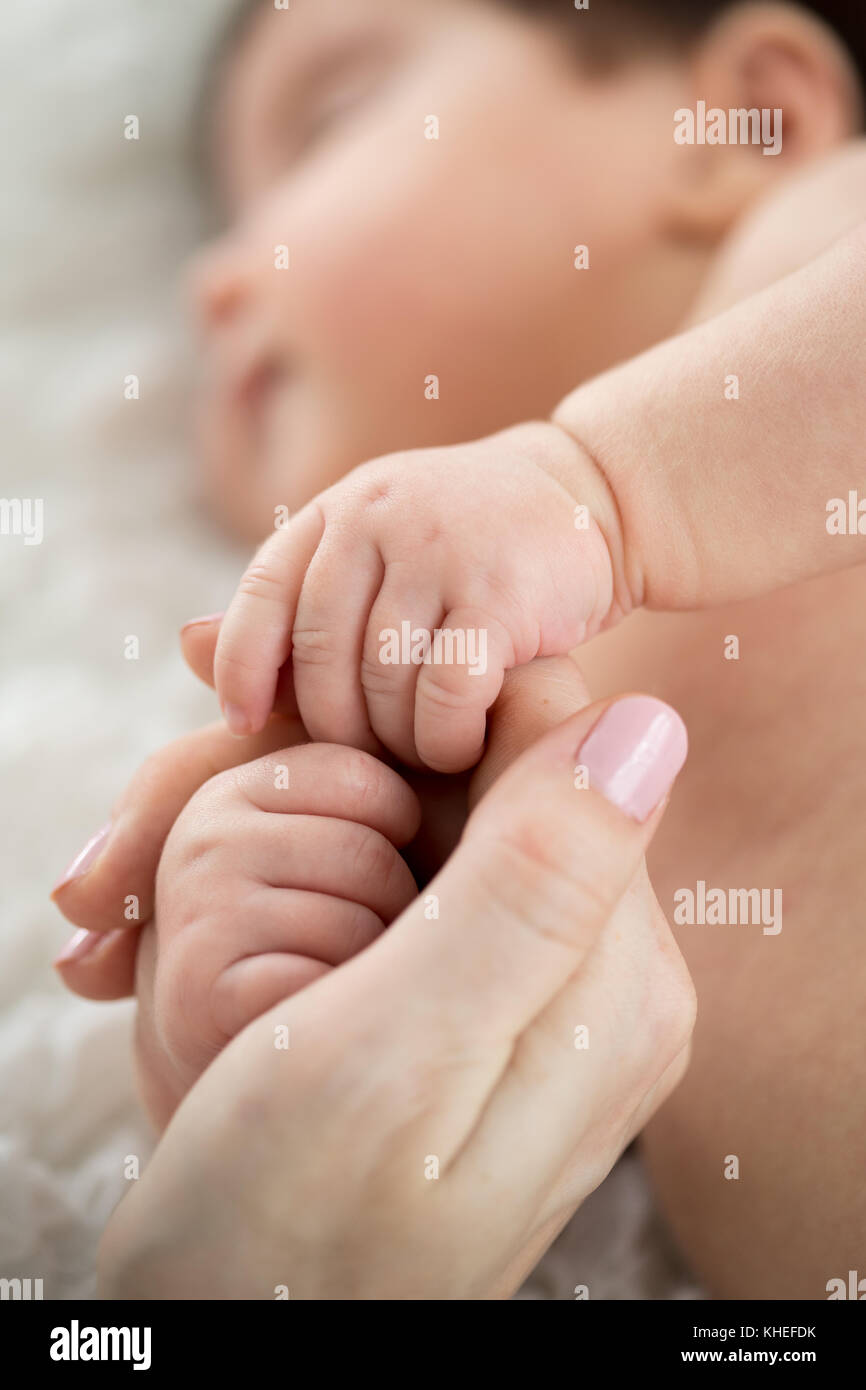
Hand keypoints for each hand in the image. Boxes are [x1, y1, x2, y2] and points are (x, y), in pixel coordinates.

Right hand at [99, 688, 692, 1299]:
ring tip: (279, 1003)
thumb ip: (533, 880)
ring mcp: (542, 1008)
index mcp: (613, 978)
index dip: (427, 745)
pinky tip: (287, 1008)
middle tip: (289, 965)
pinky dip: (328, 919)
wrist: (240, 1338)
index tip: (331, 829)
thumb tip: (648, 722)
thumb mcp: (406, 1044)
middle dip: (367, 825)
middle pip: (488, 794)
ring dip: (330, 874)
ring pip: (426, 839)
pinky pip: (403, 903)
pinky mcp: (478, 1026)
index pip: (553, 750)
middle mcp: (603, 986)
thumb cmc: (291, 1217)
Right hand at [135, 742, 418, 1129]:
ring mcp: (197, 913)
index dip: (400, 839)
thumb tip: (484, 731)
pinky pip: (325, 985)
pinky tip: (311, 1020)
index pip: (369, 782)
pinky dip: (341, 1017)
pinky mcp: (199, 991)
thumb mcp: (335, 843)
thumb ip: (378, 786)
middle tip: (356, 947)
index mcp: (235, 788)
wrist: (240, 1069)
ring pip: (355, 924)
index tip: (367, 880)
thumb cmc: (316, 944)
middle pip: (368, 854)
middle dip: (393, 910)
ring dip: (374, 968)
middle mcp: (203, 839)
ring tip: (336, 983)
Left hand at [211, 420, 629, 771]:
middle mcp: (379, 518)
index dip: (244, 668)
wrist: (592, 497)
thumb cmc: (470, 551)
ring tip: (424, 748)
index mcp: (340, 510)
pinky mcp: (501, 592)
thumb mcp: (376, 558)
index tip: (245, 726)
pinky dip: (445, 738)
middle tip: (372, 756)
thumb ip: (295, 608)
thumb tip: (186, 650)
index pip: (263, 594)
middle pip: (322, 659)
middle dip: (339, 726)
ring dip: (398, 740)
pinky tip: (463, 741)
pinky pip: (443, 696)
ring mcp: (440, 550)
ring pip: (380, 686)